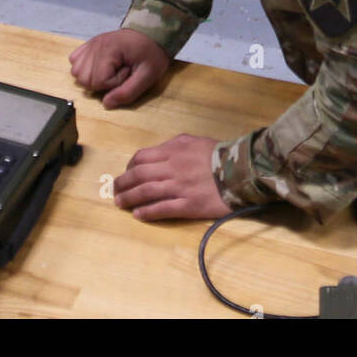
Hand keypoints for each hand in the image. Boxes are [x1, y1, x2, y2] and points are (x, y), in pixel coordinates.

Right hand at [69, 28, 169, 108]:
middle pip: (83, 78)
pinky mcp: (89, 44)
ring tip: (110, 70)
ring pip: (75, 71)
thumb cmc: (152, 53)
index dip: (114, 83)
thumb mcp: (148, 76)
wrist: (152, 33)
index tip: (128, 73)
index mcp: (110, 49)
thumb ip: (128, 92)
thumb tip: (106, 104)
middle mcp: (96, 45)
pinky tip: (99, 66)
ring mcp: (91, 44)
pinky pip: (74, 60)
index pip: (99, 81)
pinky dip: (84, 67)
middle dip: (101, 83)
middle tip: (119, 73)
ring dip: (91, 77)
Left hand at [112, 134, 231, 220]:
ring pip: (147, 192)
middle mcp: (172, 168)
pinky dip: (148, 212)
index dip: (129, 166)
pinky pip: (163, 209)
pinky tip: (138, 215)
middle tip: (114, 191)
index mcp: (173, 150)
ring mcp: (180, 187)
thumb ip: (174, 146)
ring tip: (119, 204)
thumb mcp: (193, 141)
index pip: (142, 157)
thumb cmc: (218, 154)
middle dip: (123, 183)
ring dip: (130, 198)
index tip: (125, 174)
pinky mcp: (189, 205)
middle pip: (139, 175)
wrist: (241, 170)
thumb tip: (158, 153)